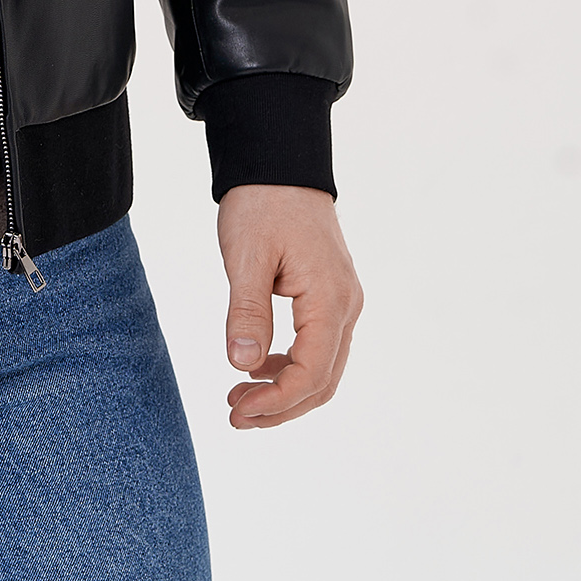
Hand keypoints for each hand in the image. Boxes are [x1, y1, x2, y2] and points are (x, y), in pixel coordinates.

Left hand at [217, 184, 362, 429]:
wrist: (279, 163)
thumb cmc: (263, 203)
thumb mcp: (246, 257)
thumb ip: (247, 312)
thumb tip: (243, 365)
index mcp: (330, 299)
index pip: (312, 373)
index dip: (276, 402)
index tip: (238, 412)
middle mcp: (346, 305)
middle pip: (323, 380)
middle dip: (281, 406)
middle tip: (235, 417)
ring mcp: (342, 300)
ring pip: (323, 366)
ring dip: (285, 389)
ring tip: (239, 398)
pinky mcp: (329, 294)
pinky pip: (318, 344)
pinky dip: (290, 365)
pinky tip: (256, 367)